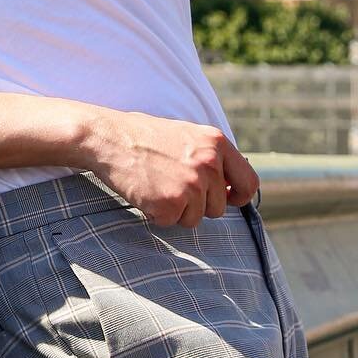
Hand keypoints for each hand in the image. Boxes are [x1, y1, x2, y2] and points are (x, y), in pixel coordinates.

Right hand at [80, 108, 259, 228]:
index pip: (249, 182)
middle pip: (218, 207)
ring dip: (177, 210)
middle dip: (197, 204)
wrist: (108, 138)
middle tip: (170, 184)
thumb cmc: (143, 136)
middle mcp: (210, 164)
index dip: (237, 196)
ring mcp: (191, 185)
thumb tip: (230, 186)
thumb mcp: (186, 135)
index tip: (225, 199)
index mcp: (216, 143)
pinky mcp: (172, 204)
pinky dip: (157, 214)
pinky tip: (146, 192)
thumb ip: (211, 157)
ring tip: (156, 184)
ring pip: (196, 218)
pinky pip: (172, 222)